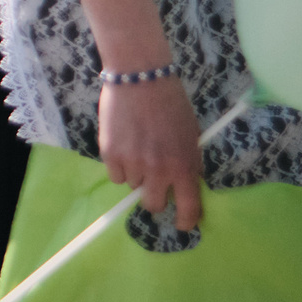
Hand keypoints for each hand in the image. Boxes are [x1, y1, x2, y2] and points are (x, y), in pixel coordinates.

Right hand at [97, 74, 202, 229]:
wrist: (140, 77)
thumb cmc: (171, 105)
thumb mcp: (191, 136)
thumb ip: (188, 163)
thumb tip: (184, 186)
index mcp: (184, 167)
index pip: (188, 209)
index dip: (187, 221)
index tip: (184, 224)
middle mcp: (158, 171)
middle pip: (153, 204)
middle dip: (155, 196)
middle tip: (154, 181)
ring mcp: (131, 163)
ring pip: (132, 186)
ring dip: (136, 175)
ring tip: (137, 148)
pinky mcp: (109, 154)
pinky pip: (115, 174)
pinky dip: (119, 166)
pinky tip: (123, 145)